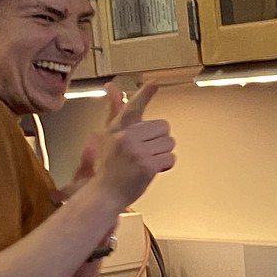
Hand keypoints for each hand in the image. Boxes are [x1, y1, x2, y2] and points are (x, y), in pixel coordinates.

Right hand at [92, 81, 175, 209]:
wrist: (105, 193)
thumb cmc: (109, 166)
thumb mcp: (108, 135)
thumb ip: (115, 111)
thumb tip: (112, 87)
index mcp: (118, 128)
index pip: (133, 107)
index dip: (145, 94)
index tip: (154, 83)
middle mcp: (126, 137)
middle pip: (164, 127)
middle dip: (160, 140)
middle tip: (144, 152)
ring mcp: (137, 151)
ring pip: (169, 143)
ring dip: (163, 153)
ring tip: (146, 161)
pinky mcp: (147, 166)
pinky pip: (170, 158)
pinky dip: (166, 165)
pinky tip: (152, 170)